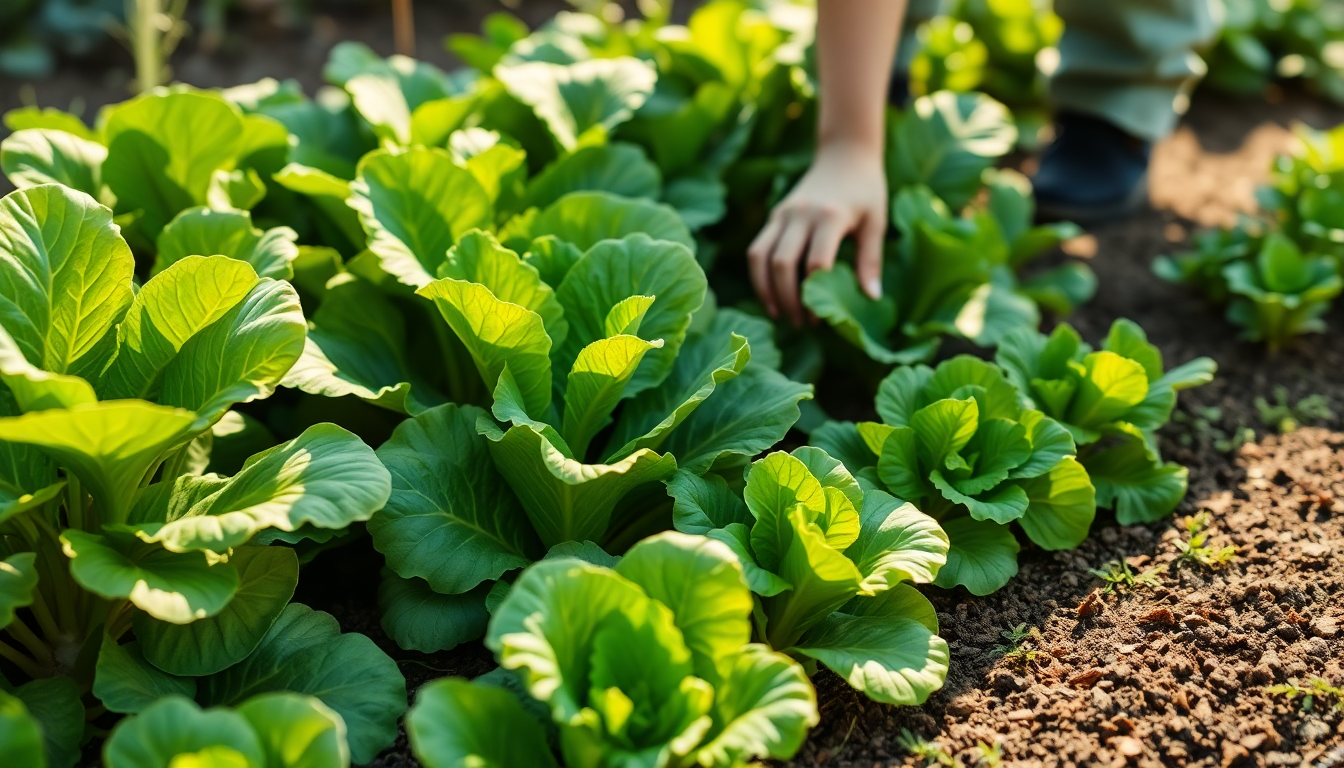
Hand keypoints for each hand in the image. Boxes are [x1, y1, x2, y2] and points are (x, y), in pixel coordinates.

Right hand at [747, 143, 887, 325]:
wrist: (844, 155)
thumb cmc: (866, 192)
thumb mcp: (876, 223)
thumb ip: (871, 260)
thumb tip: (871, 298)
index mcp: (830, 216)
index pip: (815, 262)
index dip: (814, 295)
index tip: (820, 319)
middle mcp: (801, 214)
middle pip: (782, 263)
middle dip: (787, 299)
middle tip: (800, 323)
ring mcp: (783, 214)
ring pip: (760, 256)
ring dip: (765, 289)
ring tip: (778, 314)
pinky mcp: (774, 216)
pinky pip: (757, 249)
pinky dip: (758, 275)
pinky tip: (771, 295)